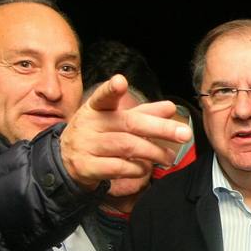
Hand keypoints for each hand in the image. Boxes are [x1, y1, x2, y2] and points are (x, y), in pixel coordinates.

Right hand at [60, 76, 191, 189]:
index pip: (103, 96)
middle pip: (129, 124)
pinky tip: (146, 169)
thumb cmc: (98, 135)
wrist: (66, 161)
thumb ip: (144, 114)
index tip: (121, 82)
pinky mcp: (86, 167)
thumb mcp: (116, 120)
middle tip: (185, 134)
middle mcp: (90, 125)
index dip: (112, 89)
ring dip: (154, 152)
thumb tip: (170, 107)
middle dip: (160, 129)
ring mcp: (86, 146)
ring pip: (126, 146)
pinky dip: (137, 169)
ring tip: (169, 158)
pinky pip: (118, 168)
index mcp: (97, 108)